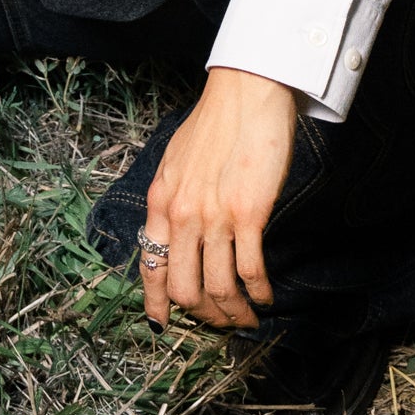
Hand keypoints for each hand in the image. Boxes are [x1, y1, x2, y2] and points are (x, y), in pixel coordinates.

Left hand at [140, 67, 296, 330]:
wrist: (246, 92)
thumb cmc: (216, 122)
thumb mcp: (177, 161)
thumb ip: (175, 198)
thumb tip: (179, 230)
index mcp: (161, 201)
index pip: (150, 265)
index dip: (156, 302)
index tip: (163, 322)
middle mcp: (182, 214)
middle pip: (184, 288)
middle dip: (203, 315)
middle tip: (219, 322)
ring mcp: (215, 216)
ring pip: (218, 287)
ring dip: (234, 313)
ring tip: (246, 318)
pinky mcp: (248, 213)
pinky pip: (250, 270)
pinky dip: (258, 293)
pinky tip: (265, 297)